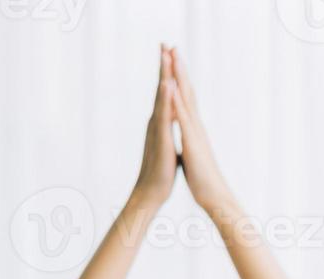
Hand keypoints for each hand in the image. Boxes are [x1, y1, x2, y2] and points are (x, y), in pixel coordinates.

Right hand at [133, 44, 177, 207]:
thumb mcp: (167, 143)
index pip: (166, 93)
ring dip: (164, 76)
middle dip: (164, 66)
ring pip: (161, 97)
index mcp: (161, 121)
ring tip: (165, 55)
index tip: (171, 54)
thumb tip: (170, 120)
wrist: (153, 190)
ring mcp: (158, 128)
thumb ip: (167, 129)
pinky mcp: (162, 138)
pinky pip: (164, 115)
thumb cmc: (162, 170)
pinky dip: (166, 99)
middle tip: (164, 43)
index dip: (169, 74)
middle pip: (161, 88)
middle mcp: (157, 121)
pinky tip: (168, 85)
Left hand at [167, 47, 235, 214]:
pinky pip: (183, 118)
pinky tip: (171, 87)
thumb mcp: (194, 154)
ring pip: (186, 99)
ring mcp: (194, 132)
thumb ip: (191, 141)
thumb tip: (190, 136)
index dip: (179, 78)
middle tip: (172, 46)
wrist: (214, 196)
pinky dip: (177, 101)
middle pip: (187, 91)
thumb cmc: (204, 179)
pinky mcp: (191, 142)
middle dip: (179, 68)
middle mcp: (196, 125)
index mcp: (193, 128)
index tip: (172, 59)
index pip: (185, 98)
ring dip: (179, 77)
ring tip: (172, 56)